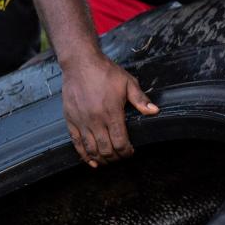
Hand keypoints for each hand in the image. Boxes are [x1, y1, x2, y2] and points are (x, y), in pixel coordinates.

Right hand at [60, 51, 157, 167]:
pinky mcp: (70, 120)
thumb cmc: (105, 72)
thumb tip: (154, 111)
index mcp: (112, 112)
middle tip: (121, 158)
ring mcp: (81, 121)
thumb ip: (140, 99)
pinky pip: (76, 143)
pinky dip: (83, 154)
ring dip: (100, 159)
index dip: (126, 152)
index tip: (130, 152)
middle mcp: (96, 120)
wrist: (80, 63)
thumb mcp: (127, 82)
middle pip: (106, 149)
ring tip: (107, 161)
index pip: (120, 142)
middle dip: (115, 158)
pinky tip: (90, 161)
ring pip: (91, 149)